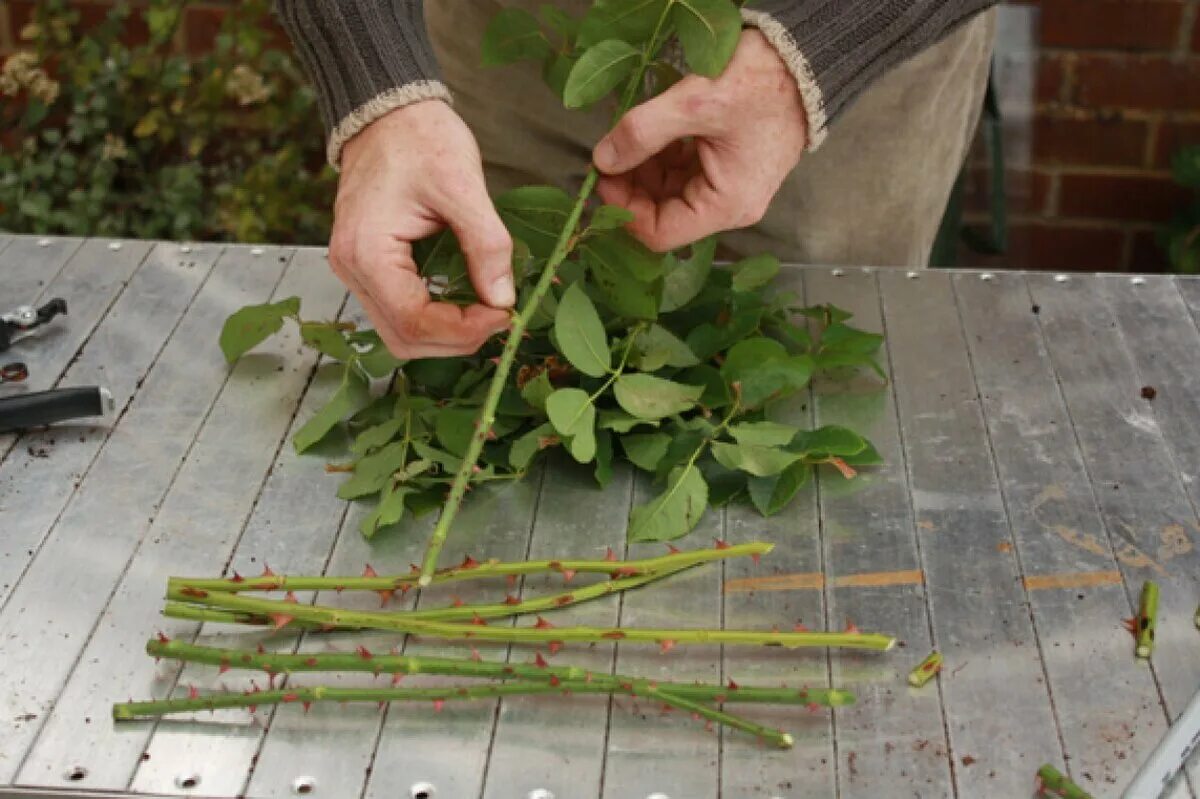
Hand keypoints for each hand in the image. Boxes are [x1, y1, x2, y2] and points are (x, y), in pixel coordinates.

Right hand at [331, 101, 513, 357]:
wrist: (389, 111)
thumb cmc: (421, 139)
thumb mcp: (463, 186)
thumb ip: (487, 245)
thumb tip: (504, 300)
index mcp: (367, 252)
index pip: (414, 321)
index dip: (464, 330)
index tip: (506, 314)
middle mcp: (351, 269)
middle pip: (404, 338)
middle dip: (457, 339)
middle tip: (501, 317)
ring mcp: (356, 271)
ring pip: (400, 333)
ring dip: (446, 334)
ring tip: (487, 312)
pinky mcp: (369, 267)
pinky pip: (400, 312)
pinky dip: (435, 318)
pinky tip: (467, 301)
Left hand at [593, 30, 807, 251]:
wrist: (804, 60)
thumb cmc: (760, 84)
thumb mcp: (695, 103)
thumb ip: (643, 133)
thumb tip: (603, 160)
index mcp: (726, 206)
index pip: (659, 233)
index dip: (624, 210)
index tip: (602, 176)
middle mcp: (729, 206)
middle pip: (663, 214)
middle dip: (631, 187)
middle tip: (608, 153)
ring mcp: (729, 187)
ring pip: (670, 193)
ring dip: (644, 170)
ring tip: (629, 135)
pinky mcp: (727, 167)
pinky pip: (684, 174)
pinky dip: (662, 157)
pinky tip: (652, 131)